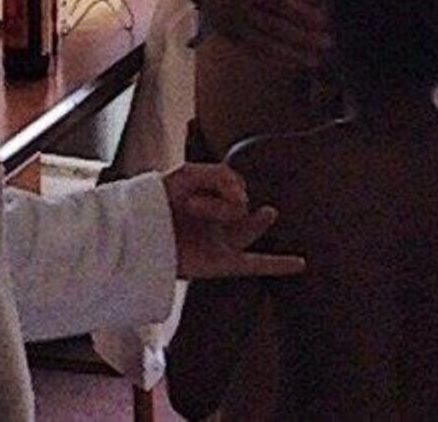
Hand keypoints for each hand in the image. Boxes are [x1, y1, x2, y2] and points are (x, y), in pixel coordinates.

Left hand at [162, 163, 305, 279]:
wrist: (136, 235)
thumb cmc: (159, 201)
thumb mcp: (187, 174)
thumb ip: (220, 175)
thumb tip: (246, 198)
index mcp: (210, 198)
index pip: (234, 183)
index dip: (221, 184)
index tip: (190, 192)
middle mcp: (218, 220)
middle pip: (239, 204)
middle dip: (223, 199)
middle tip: (196, 205)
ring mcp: (222, 241)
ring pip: (246, 225)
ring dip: (238, 216)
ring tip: (260, 212)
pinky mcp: (221, 262)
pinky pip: (256, 264)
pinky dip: (280, 264)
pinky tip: (300, 263)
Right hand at [197, 0, 331, 66]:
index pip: (276, 2)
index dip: (299, 12)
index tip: (322, 19)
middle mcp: (237, 9)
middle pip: (275, 26)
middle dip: (303, 37)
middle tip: (327, 43)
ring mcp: (233, 25)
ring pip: (266, 44)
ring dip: (292, 53)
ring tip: (315, 61)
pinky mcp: (230, 36)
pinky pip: (254, 51)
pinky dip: (275, 58)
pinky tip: (293, 63)